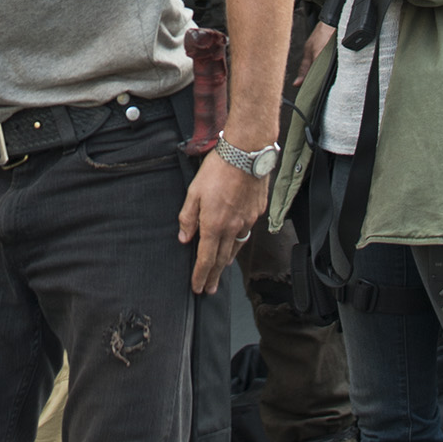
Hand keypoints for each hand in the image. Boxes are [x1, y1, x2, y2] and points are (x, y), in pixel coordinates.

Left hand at [178, 147, 268, 292]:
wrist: (246, 153)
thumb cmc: (217, 169)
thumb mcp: (193, 192)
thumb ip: (188, 217)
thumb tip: (185, 238)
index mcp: (214, 225)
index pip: (205, 259)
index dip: (200, 276)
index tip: (197, 288)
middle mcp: (233, 228)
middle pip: (222, 260)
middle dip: (214, 276)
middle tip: (209, 288)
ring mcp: (248, 220)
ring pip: (236, 247)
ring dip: (227, 261)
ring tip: (221, 270)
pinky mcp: (258, 211)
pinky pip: (247, 231)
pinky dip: (239, 240)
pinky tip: (236, 240)